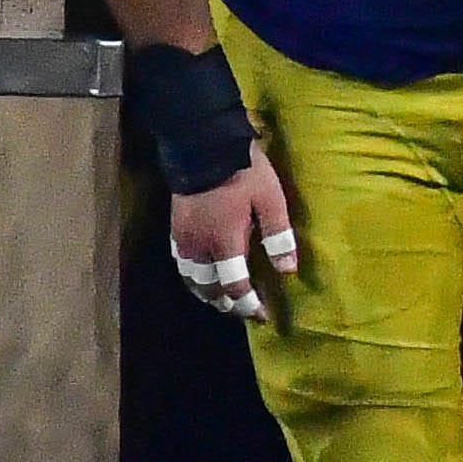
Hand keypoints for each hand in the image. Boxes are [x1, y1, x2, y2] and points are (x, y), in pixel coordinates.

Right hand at [170, 149, 298, 321]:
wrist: (203, 145)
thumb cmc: (243, 172)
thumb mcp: (271, 201)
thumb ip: (279, 236)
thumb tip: (287, 271)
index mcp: (224, 243)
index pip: (234, 286)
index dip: (248, 304)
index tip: (262, 315)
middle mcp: (200, 246)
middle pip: (208, 287)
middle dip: (225, 302)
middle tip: (242, 309)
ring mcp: (183, 237)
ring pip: (190, 278)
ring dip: (205, 292)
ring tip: (221, 299)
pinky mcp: (175, 226)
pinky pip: (180, 262)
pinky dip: (191, 276)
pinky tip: (200, 273)